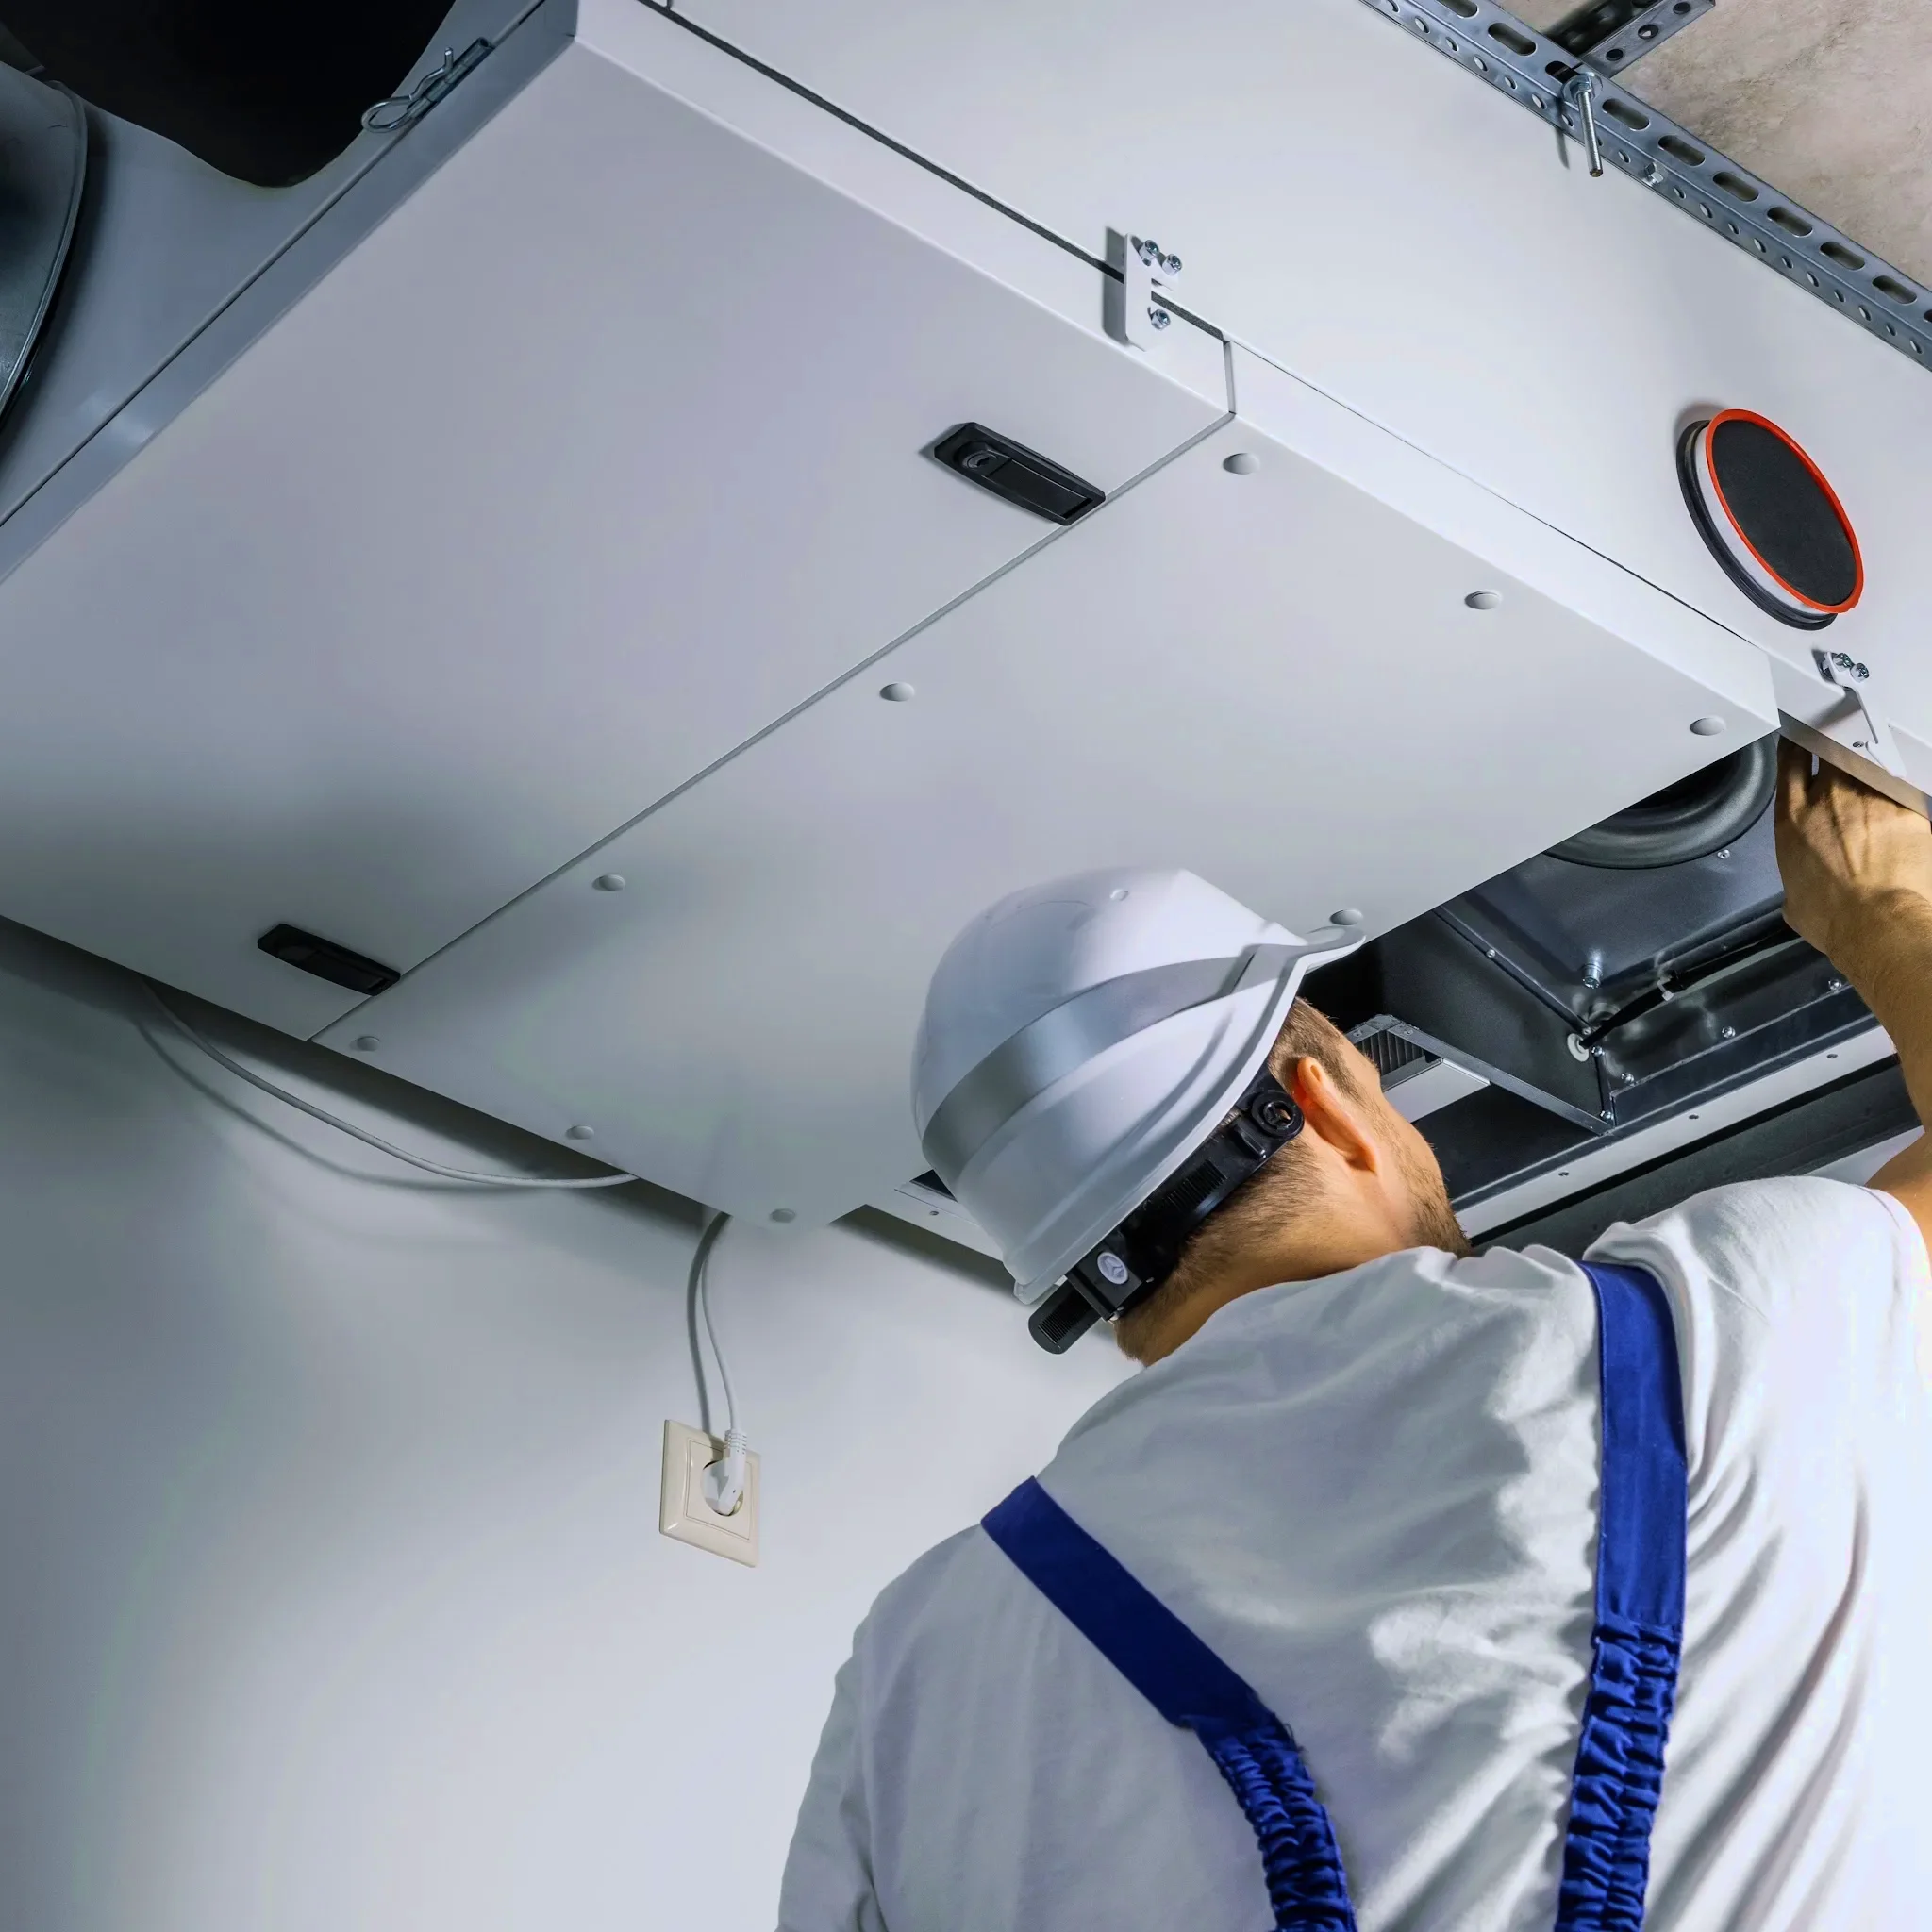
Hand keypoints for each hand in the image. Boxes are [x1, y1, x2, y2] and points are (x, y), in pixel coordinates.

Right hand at [1775, 739, 1931, 973]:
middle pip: (1832, 750)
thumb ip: (1797, 877)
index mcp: (1794, 818)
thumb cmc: (1834, 916)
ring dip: (1874, 770)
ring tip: (1878, 786)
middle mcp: (1830, 799)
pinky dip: (1907, 793)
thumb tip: (1805, 886)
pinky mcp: (1907, 807)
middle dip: (1838, 746)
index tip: (1804, 741)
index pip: (1792, 761)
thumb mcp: (1794, 897)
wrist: (1876, 921)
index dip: (1798, 745)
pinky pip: (1908, 788)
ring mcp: (1870, 799)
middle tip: (1846, 750)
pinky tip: (1907, 810)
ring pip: (1872, 764)